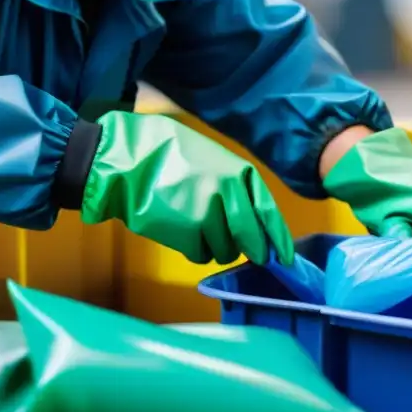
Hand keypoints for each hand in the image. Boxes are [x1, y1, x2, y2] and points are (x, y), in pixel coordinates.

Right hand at [79, 112, 294, 265]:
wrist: (127, 161)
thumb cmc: (168, 154)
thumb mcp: (210, 158)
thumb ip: (232, 186)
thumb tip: (252, 219)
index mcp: (237, 172)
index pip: (267, 211)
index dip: (278, 238)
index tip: (284, 257)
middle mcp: (228, 194)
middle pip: (250, 237)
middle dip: (254, 250)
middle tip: (252, 257)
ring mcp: (209, 215)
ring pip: (226, 250)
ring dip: (216, 246)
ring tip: (196, 225)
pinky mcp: (188, 234)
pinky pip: (201, 254)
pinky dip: (194, 249)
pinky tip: (180, 230)